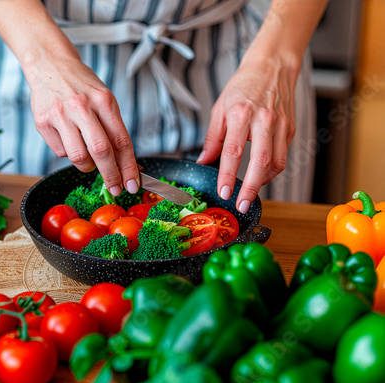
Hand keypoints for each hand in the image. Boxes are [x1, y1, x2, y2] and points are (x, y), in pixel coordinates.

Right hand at [26, 50, 139, 195]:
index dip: (129, 166)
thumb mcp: (104, 99)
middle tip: (116, 188)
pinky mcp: (42, 121)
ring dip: (87, 166)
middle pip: (101, 151)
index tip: (132, 184)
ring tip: (88, 159)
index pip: (121, 140)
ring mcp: (60, 114)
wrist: (49, 63)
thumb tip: (124, 164)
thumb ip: (113, 129)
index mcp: (103, 100)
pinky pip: (60, 151)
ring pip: (78, 157)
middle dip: (111, 175)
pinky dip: (68, 152)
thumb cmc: (81, 86)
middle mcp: (81, 106)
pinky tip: (68, 138)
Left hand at [197, 54, 296, 212]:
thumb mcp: (220, 108)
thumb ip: (212, 138)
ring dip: (262, 182)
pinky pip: (283, 156)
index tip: (224, 192)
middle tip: (242, 205)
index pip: (233, 152)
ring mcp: (280, 124)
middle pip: (260, 161)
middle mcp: (263, 120)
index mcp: (241, 114)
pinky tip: (261, 174)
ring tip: (250, 192)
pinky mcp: (290, 128)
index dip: (227, 175)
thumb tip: (203, 160)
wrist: (272, 66)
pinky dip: (272, 170)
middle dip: (251, 188)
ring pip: (276, 162)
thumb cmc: (244, 85)